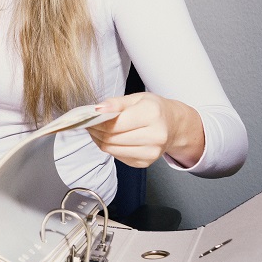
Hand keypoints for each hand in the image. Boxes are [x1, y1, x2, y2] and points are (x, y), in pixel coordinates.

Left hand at [87, 93, 204, 168]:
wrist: (173, 125)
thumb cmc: (154, 109)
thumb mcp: (137, 98)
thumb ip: (115, 103)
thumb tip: (97, 110)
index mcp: (152, 114)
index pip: (115, 124)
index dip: (97, 121)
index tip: (88, 117)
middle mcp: (155, 135)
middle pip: (112, 138)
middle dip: (95, 130)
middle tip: (89, 123)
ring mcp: (151, 152)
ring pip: (111, 149)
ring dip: (99, 140)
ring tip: (97, 130)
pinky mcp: (145, 163)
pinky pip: (117, 156)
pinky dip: (108, 147)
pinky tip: (109, 138)